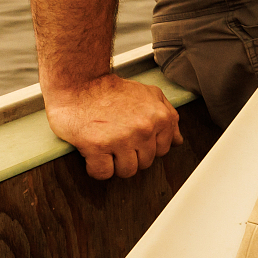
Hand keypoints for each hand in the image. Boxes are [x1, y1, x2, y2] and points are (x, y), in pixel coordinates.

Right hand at [46, 73, 182, 179]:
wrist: (80, 85)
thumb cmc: (113, 91)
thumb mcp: (149, 95)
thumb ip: (168, 116)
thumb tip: (177, 140)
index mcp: (160, 117)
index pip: (162, 150)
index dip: (146, 147)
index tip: (134, 140)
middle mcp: (144, 129)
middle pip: (145, 163)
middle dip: (131, 156)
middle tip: (117, 142)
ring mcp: (121, 139)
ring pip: (127, 171)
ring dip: (115, 165)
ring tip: (107, 149)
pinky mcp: (97, 146)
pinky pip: (103, 173)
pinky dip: (96, 169)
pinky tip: (93, 155)